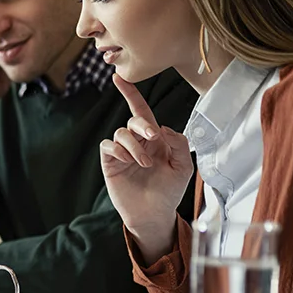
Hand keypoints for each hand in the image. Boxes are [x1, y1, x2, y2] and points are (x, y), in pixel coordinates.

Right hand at [100, 74, 193, 263]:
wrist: (154, 215)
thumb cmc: (169, 191)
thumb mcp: (184, 166)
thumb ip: (178, 143)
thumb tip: (160, 127)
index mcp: (154, 139)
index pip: (142, 111)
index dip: (131, 94)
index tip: (119, 77)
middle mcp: (137, 142)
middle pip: (133, 120)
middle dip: (142, 125)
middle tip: (153, 139)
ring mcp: (122, 152)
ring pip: (121, 133)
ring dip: (134, 146)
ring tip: (143, 164)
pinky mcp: (110, 163)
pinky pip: (108, 145)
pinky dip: (119, 149)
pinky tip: (128, 162)